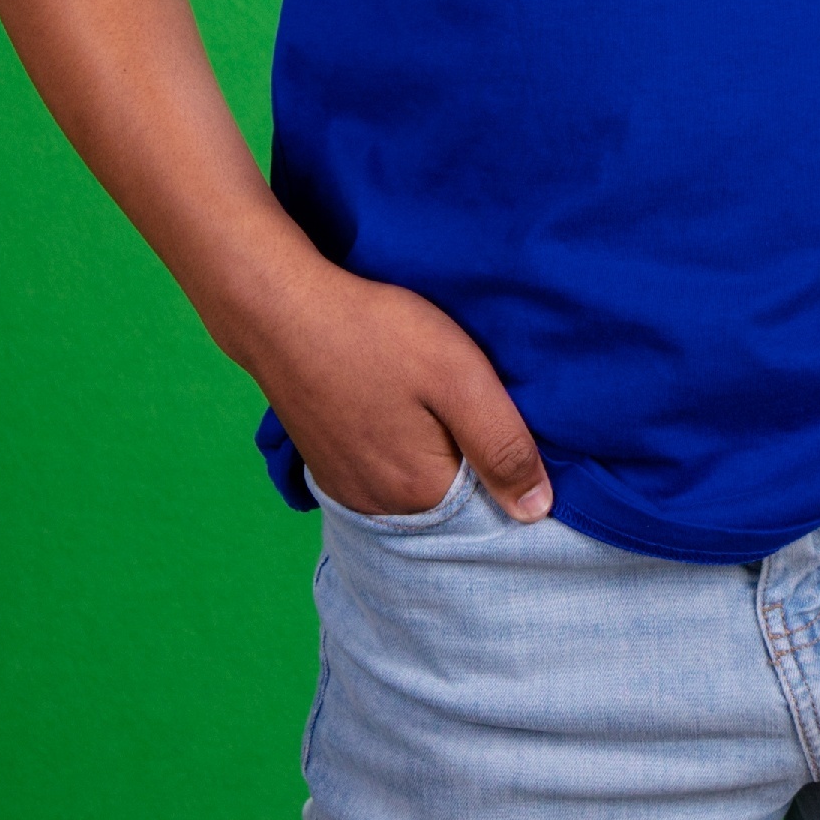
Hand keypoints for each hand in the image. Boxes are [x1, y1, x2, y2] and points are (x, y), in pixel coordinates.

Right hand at [248, 260, 554, 522]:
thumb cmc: (374, 333)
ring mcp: (348, 489)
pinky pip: (381, 474)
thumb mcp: (458, 377)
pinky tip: (396, 408)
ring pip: (415, 484)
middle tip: (461, 396)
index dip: (504, 458)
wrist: (280, 308)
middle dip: (467, 456)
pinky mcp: (326, 466)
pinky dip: (397, 450)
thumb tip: (539, 510)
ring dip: (432, 452)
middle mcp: (382, 507)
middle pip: (452, 497)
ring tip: (428, 399)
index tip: (493, 410)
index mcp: (421, 492)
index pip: (491, 502)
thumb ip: (502, 445)